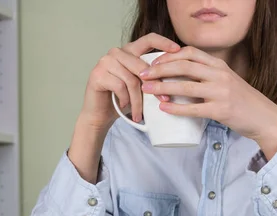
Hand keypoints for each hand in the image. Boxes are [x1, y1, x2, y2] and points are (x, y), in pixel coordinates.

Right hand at [69, 34, 179, 183]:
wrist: (99, 115)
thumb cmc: (123, 100)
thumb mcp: (141, 87)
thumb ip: (152, 77)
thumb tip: (179, 79)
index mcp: (129, 51)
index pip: (148, 39)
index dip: (164, 42)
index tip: (178, 50)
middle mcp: (116, 52)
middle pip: (142, 65)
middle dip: (155, 85)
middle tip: (164, 101)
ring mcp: (105, 61)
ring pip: (132, 79)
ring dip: (138, 100)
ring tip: (139, 113)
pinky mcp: (97, 74)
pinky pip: (120, 86)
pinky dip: (125, 100)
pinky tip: (124, 107)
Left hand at [139, 46, 276, 158]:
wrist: (263, 118)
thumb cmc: (242, 102)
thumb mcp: (226, 82)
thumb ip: (208, 77)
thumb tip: (180, 79)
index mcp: (219, 66)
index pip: (190, 52)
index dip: (169, 56)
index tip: (154, 62)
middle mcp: (220, 75)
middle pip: (184, 66)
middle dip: (159, 69)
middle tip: (143, 75)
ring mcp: (221, 92)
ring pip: (186, 85)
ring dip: (163, 86)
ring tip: (147, 90)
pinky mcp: (221, 110)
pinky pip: (193, 108)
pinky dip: (176, 107)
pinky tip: (164, 107)